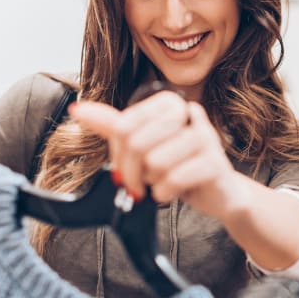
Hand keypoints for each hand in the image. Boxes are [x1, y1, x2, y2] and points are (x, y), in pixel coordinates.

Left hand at [69, 91, 245, 218]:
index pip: (124, 126)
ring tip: (163, 184)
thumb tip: (78, 109)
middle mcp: (189, 114)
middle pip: (137, 143)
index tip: (123, 169)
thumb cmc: (180, 167)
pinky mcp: (215, 162)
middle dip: (132, 173)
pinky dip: (166, 193)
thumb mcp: (145, 146)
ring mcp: (205, 137)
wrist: (220, 193)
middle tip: (138, 185)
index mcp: (170, 104)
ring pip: (155, 162)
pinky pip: (173, 179)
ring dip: (152, 183)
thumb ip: (114, 127)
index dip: (117, 154)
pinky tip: (173, 192)